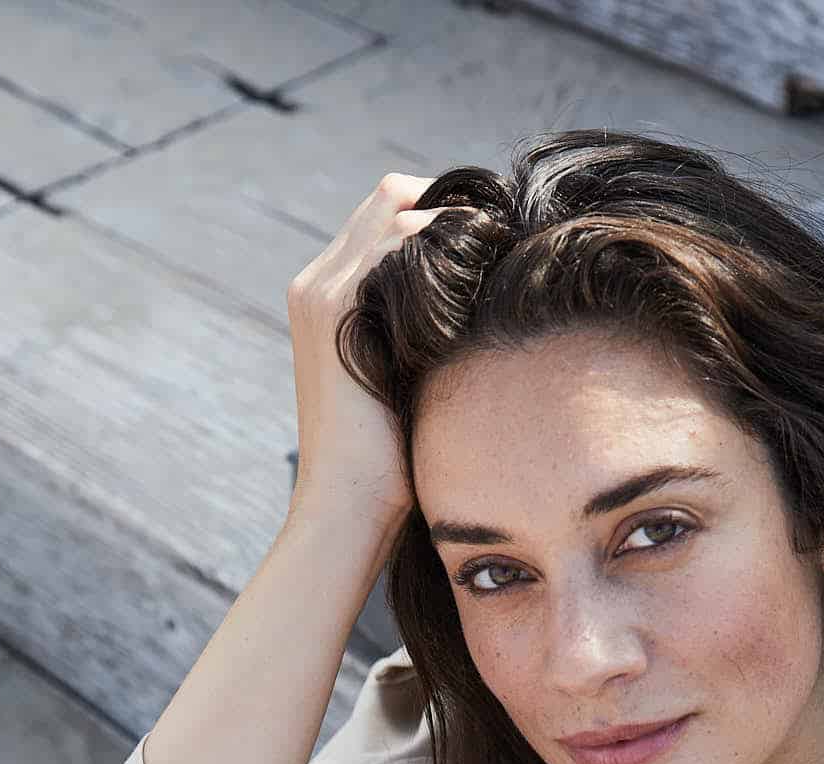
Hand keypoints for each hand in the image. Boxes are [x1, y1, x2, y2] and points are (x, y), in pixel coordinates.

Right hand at [286, 172, 466, 532]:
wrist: (347, 508)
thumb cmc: (388, 466)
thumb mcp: (408, 380)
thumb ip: (424, 334)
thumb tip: (485, 310)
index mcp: (328, 299)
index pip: (387, 215)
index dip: (444, 214)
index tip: (495, 242)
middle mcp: (316, 284)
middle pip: (391, 196)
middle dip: (453, 206)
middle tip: (506, 238)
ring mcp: (321, 292)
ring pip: (396, 206)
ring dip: (455, 222)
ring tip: (502, 254)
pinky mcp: (336, 308)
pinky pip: (395, 237)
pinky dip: (442, 241)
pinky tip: (484, 272)